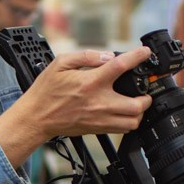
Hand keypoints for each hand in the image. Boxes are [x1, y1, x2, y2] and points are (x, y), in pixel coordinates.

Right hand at [0, 47, 152, 164]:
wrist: (36, 117)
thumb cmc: (46, 91)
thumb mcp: (60, 63)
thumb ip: (86, 56)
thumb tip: (107, 56)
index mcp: (91, 82)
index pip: (121, 66)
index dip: (138, 57)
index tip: (145, 53)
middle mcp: (99, 102)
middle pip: (137, 104)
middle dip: (146, 95)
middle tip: (145, 89)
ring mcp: (100, 118)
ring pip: (133, 121)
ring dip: (140, 112)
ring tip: (137, 103)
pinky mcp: (98, 129)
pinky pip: (122, 130)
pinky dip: (129, 122)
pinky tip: (125, 113)